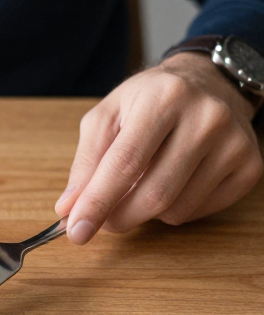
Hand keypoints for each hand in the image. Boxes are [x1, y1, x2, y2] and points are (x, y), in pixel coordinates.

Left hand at [56, 52, 262, 243]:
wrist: (209, 83)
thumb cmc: (150, 101)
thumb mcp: (109, 116)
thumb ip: (86, 161)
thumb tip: (69, 208)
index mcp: (164, 97)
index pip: (124, 163)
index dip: (97, 202)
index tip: (76, 231)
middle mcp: (206, 118)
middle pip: (154, 194)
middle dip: (119, 217)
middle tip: (102, 221)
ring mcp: (234, 143)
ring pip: (176, 210)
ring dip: (146, 212)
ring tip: (142, 184)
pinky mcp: (249, 167)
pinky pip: (199, 212)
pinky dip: (174, 210)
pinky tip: (173, 183)